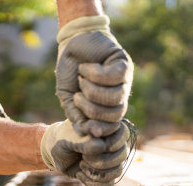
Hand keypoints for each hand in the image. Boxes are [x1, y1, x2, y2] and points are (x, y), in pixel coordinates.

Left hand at [41, 119, 132, 185]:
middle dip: (99, 160)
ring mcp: (112, 159)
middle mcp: (114, 143)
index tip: (86, 144)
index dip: (106, 143)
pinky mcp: (106, 173)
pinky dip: (93, 183)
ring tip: (81, 166)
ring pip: (117, 171)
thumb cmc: (64, 140)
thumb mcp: (69, 139)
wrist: (58, 152)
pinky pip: (109, 183)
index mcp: (109, 128)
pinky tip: (80, 175)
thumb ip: (84, 141)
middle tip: (83, 156)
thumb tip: (101, 146)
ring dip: (96, 173)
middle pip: (121, 155)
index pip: (123, 134)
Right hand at [56, 15, 132, 137]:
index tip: (84, 126)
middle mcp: (119, 96)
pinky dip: (95, 74)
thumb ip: (75, 115)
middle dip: (93, 110)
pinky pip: (114, 77)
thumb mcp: (68, 97)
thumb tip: (84, 133)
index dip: (101, 129)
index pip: (112, 126)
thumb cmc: (70, 72)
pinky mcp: (124, 64)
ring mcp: (124, 80)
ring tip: (81, 80)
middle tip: (77, 97)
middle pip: (115, 115)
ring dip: (92, 90)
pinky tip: (86, 68)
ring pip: (115, 97)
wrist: (72, 45)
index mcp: (107, 107)